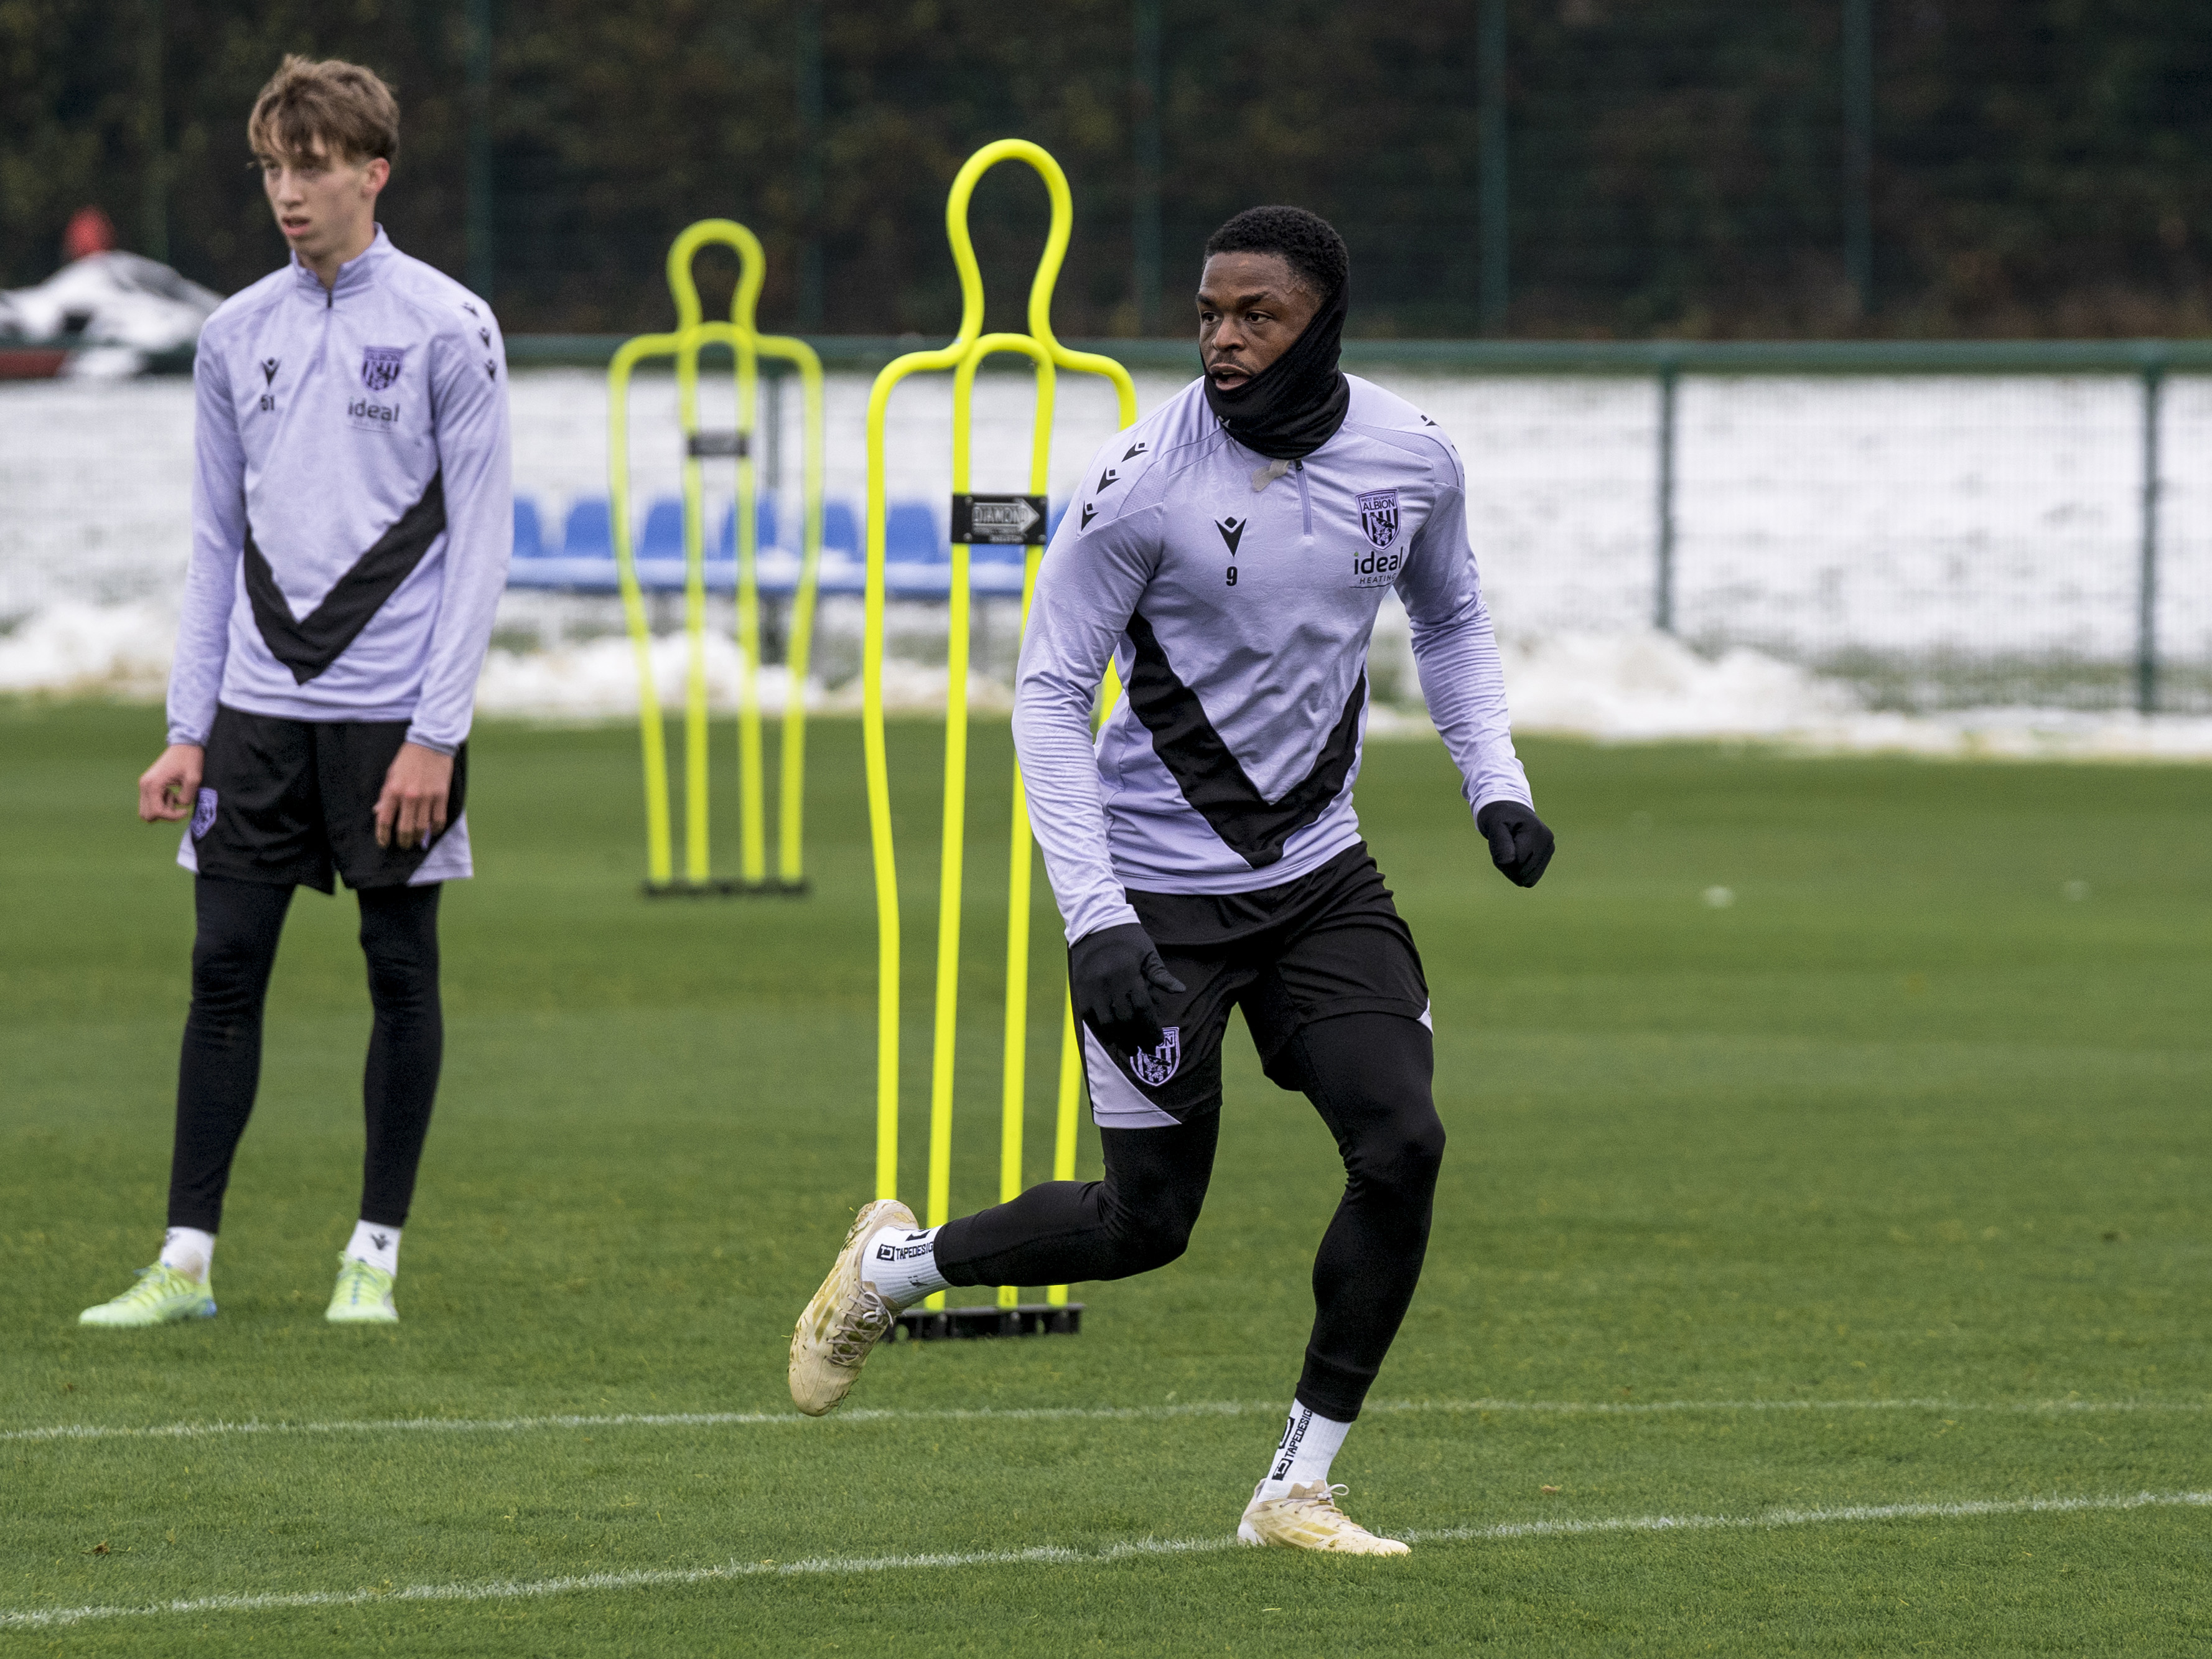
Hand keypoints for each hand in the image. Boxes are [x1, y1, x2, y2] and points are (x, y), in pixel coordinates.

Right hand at [138, 744, 203, 821]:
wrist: (185, 744)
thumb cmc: (190, 759)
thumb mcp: (194, 778)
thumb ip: (186, 796)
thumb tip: (179, 805)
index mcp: (153, 784)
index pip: (156, 812)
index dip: (172, 816)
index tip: (185, 811)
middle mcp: (144, 785)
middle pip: (147, 815)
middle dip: (165, 814)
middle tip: (178, 801)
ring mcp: (144, 785)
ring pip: (147, 810)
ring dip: (162, 809)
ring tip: (175, 795)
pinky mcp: (148, 784)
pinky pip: (151, 802)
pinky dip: (161, 803)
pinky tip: (172, 792)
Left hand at [374, 742, 454, 849]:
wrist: (430, 743)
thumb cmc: (408, 759)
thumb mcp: (391, 774)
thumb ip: (385, 795)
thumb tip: (378, 811)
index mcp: (393, 790)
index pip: (384, 820)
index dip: (383, 836)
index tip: (384, 843)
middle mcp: (409, 796)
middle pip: (405, 829)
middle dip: (403, 841)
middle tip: (403, 844)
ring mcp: (427, 797)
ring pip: (422, 828)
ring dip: (418, 838)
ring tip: (416, 840)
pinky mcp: (441, 796)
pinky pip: (438, 820)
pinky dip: (435, 829)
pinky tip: (431, 830)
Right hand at [1069, 923, 1186, 1053]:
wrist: (1095, 924)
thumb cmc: (1128, 939)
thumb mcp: (1148, 953)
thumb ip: (1161, 975)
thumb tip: (1181, 991)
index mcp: (1129, 973)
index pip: (1142, 1008)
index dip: (1151, 1028)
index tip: (1158, 1041)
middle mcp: (1109, 982)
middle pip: (1125, 1019)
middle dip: (1137, 1038)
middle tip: (1144, 1049)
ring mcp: (1092, 987)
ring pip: (1106, 1022)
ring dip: (1119, 1039)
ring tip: (1129, 1048)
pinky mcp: (1079, 990)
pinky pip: (1089, 1017)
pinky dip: (1100, 1030)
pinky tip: (1111, 1038)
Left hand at [1477, 799, 1554, 887]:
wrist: (1509, 810)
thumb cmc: (1498, 817)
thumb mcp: (1493, 826)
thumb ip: (1500, 843)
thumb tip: (1509, 862)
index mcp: (1535, 831)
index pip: (1517, 863)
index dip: (1501, 861)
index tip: (1498, 844)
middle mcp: (1547, 841)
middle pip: (1523, 874)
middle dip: (1507, 867)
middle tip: (1502, 847)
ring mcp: (1549, 850)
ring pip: (1528, 880)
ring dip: (1513, 871)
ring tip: (1510, 851)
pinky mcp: (1547, 856)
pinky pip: (1531, 878)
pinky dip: (1520, 872)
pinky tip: (1517, 856)